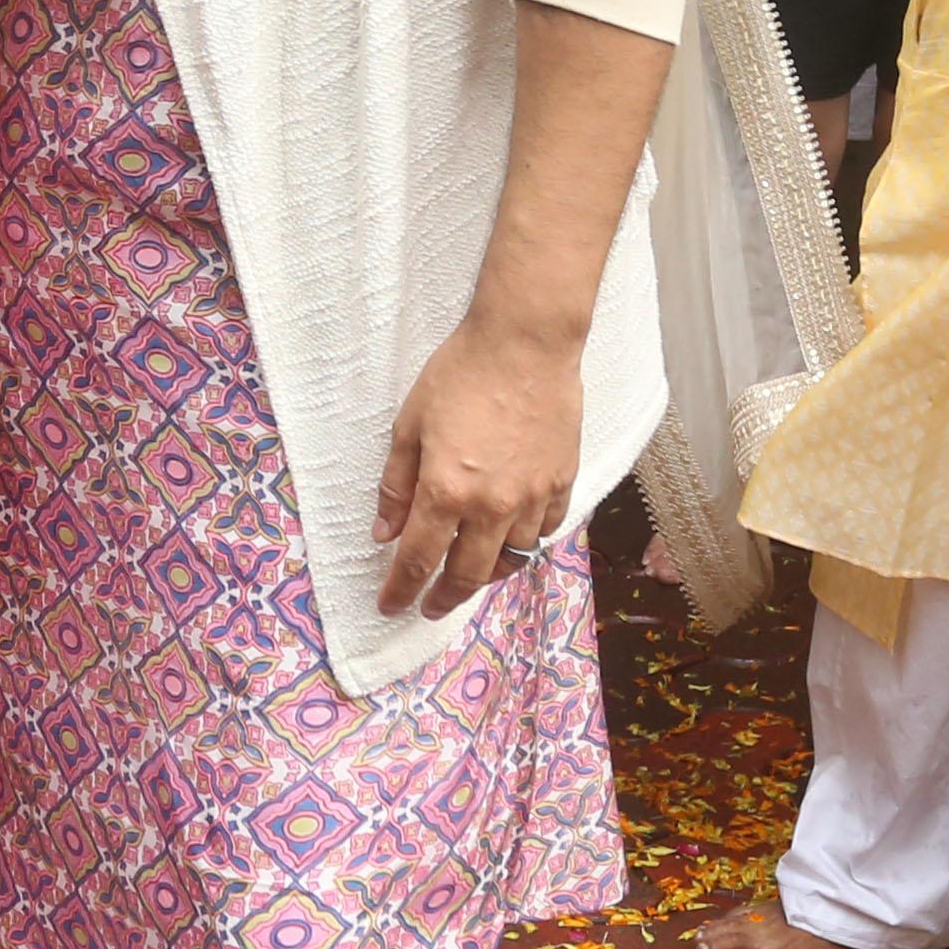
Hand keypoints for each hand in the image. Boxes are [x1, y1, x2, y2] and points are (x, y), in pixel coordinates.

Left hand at [373, 302, 581, 618]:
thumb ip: (397, 484)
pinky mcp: (562, 481)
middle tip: (431, 607)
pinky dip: (528, 542)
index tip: (391, 606)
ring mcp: (532, 496)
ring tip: (472, 572)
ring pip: (512, 558)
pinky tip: (514, 537)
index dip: (401, 589)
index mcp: (445, 491)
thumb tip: (385, 531)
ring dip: (488, 573)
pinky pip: (546, 530)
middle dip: (444, 599)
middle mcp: (491, 505)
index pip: (418, 560)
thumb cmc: (461, 373)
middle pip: (467, 575)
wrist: (526, 342)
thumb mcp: (410, 424)